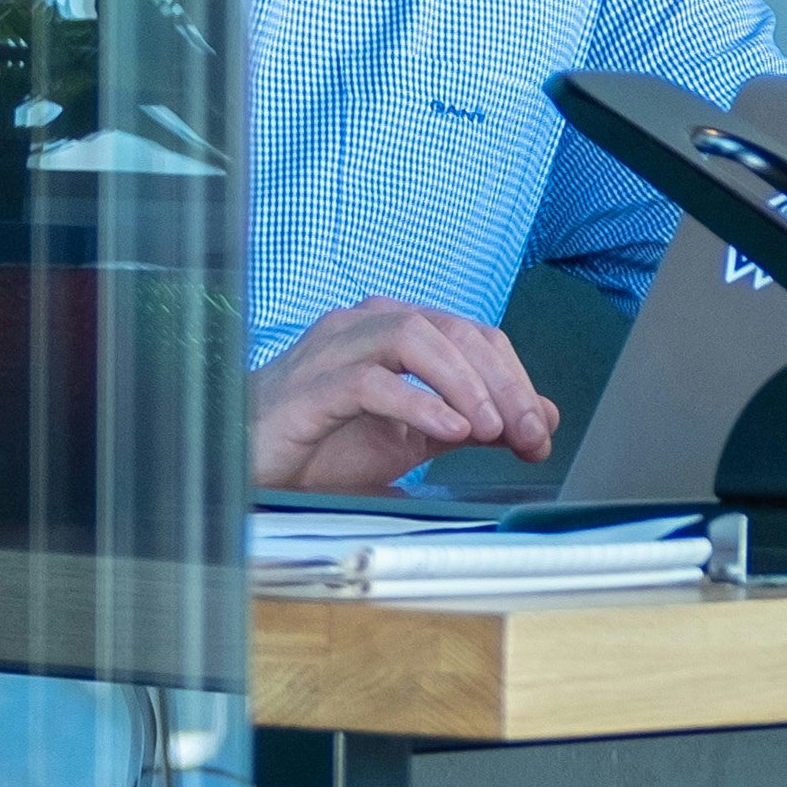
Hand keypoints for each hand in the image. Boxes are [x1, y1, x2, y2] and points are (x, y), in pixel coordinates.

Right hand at [251, 299, 556, 491]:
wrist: (246, 460)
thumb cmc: (324, 442)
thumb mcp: (414, 436)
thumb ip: (473, 422)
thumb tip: (539, 418)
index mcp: (396, 330)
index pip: (474, 336)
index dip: (515, 380)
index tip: (539, 432)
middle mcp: (367, 326)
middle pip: (454, 331)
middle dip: (501, 384)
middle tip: (527, 434)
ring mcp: (335, 349)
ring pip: (414, 336)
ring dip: (464, 384)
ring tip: (491, 429)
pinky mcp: (309, 386)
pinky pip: (369, 380)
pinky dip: (417, 403)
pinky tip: (447, 432)